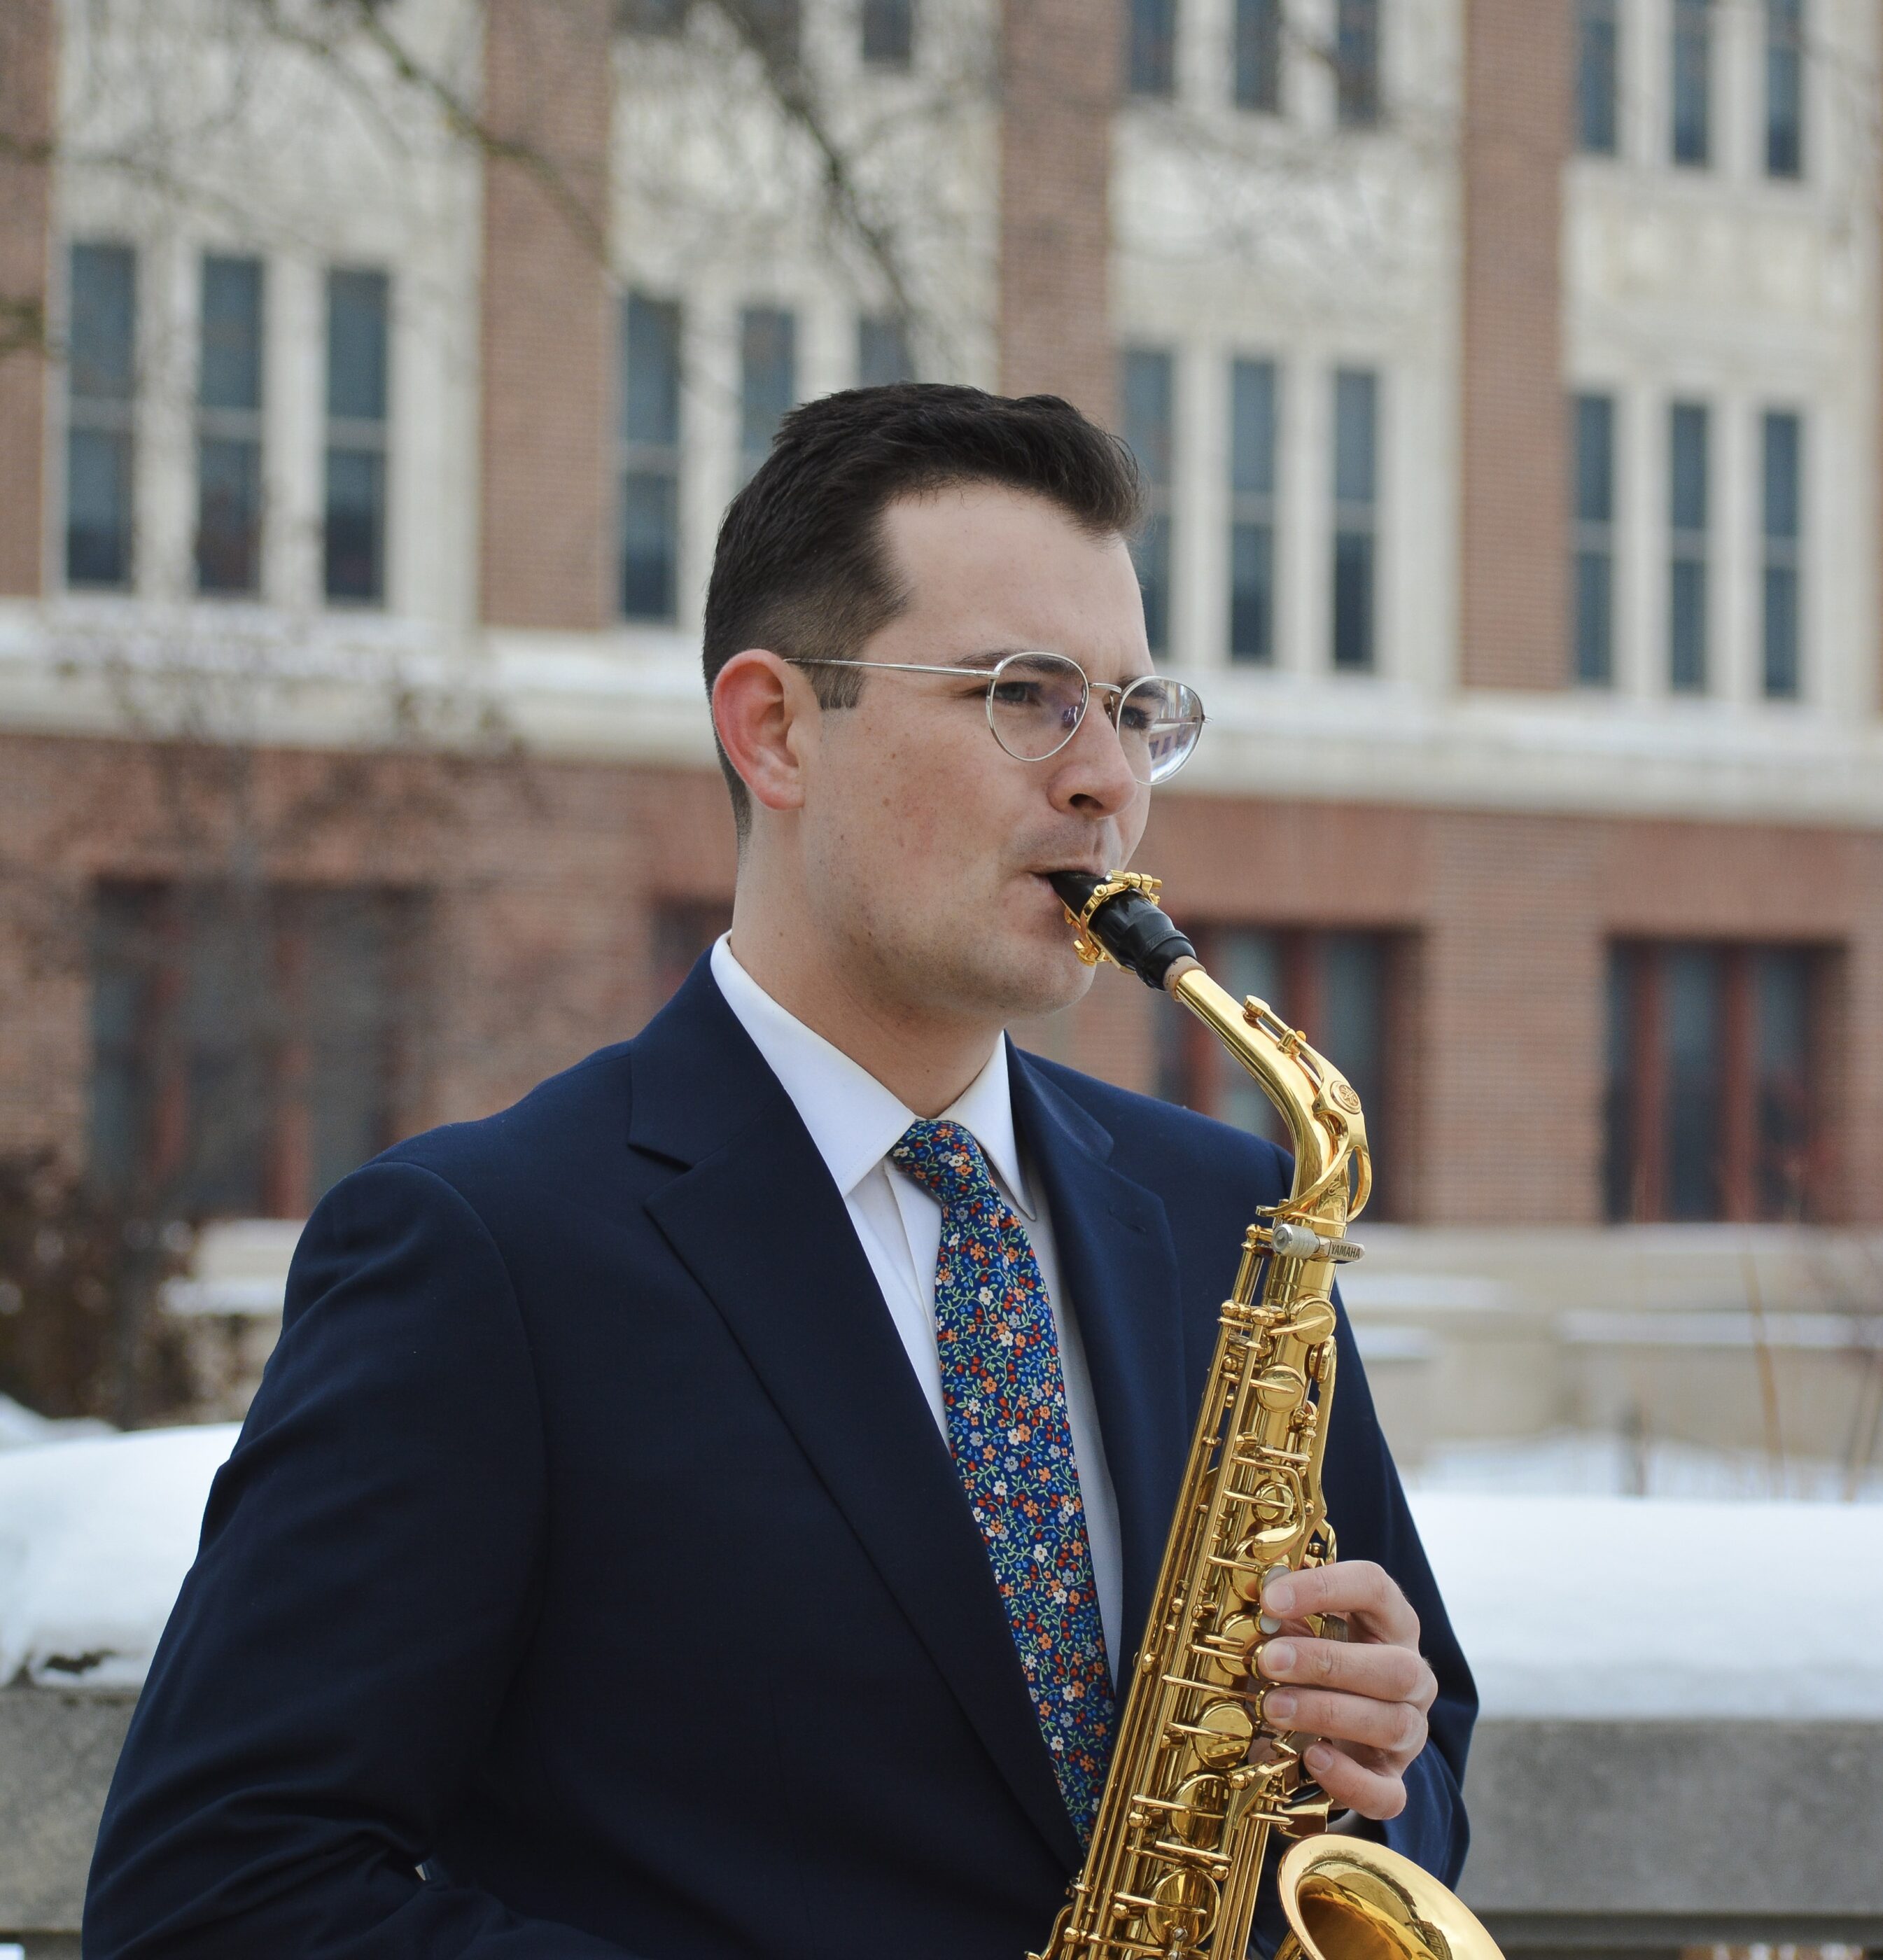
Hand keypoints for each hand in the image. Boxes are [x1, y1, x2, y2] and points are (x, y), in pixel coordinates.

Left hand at [1248, 1562, 1435, 1822]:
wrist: (1330, 1724)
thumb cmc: (1313, 1662)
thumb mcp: (1297, 1629)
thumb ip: (1280, 1614)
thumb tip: (1248, 1597)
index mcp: (1389, 1621)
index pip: (1375, 1588)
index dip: (1324, 1588)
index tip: (1270, 1600)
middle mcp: (1411, 1675)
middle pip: (1396, 1667)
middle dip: (1328, 1663)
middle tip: (1269, 1660)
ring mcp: (1409, 1731)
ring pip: (1393, 1725)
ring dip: (1327, 1713)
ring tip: (1272, 1708)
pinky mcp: (1392, 1778)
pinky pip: (1388, 1792)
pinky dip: (1351, 1780)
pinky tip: (1313, 1759)